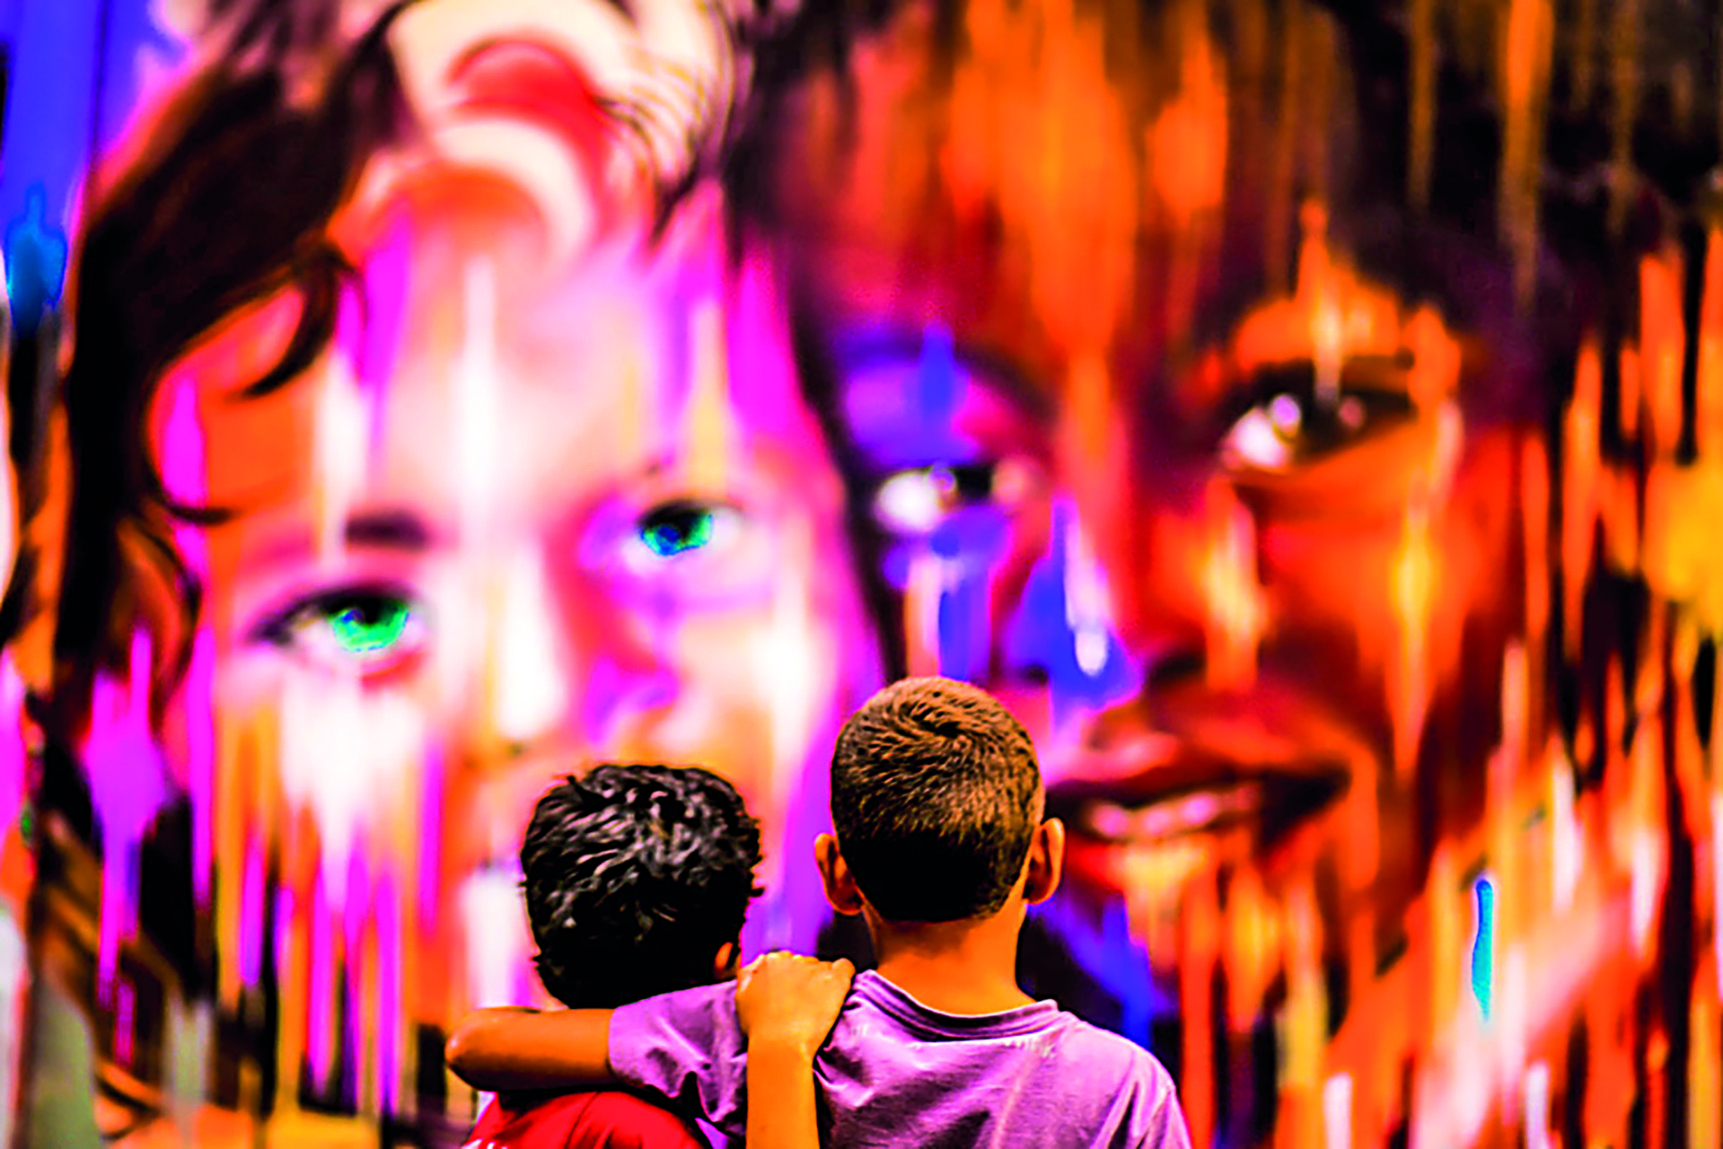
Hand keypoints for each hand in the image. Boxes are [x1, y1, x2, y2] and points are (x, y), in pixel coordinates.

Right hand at [735, 951, 854, 1060]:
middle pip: (804, 963)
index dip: (788, 979)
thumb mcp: (741, 998)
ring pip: (823, 967)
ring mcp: (814, 969)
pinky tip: (837, 991)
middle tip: (803, 1004)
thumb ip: (747, 975)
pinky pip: (845, 967)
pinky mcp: (834, 980)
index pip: (785, 961)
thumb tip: (758, 963)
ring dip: (822, 982)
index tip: (790, 996)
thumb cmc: (760, 1029)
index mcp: (770, 962)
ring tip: (818, 1006)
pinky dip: (843, 975)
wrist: (780, 1047)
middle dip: (805, 979)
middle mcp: (792, 960)